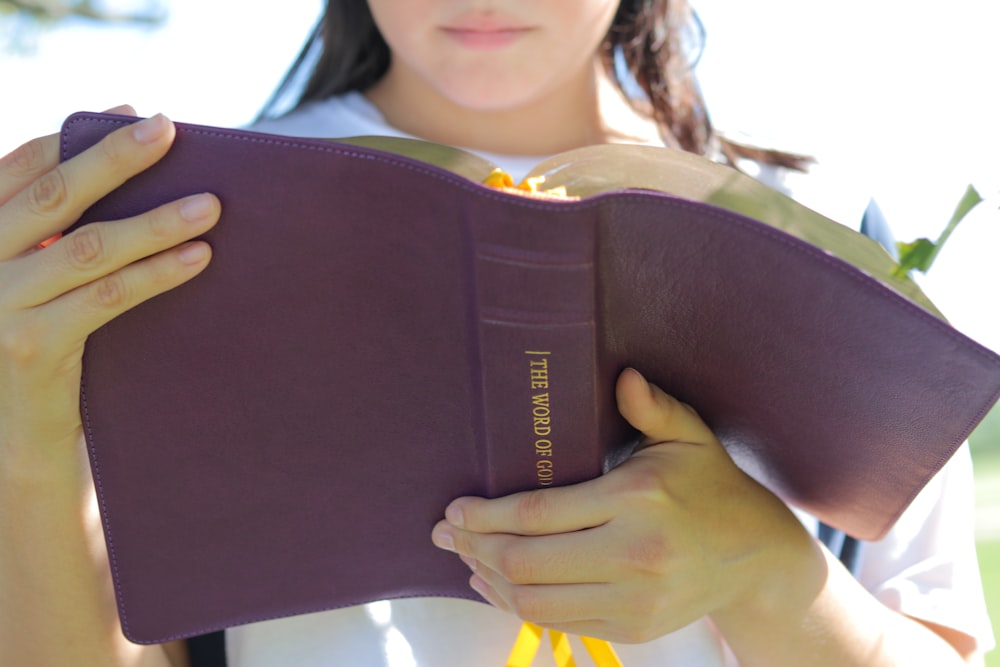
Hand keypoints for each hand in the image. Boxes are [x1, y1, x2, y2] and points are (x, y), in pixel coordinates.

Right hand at [0, 107, 219, 468]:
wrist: (15, 442)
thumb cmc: (41, 354)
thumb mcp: (39, 288)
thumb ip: (63, 241)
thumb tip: (140, 187)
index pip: (21, 169)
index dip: (76, 138)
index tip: (130, 111)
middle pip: (52, 196)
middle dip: (113, 158)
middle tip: (167, 128)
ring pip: (87, 246)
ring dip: (154, 220)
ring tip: (210, 204)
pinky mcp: (31, 346)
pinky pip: (106, 297)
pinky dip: (157, 274)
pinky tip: (198, 258)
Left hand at [431, 368, 820, 643]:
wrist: (758, 559)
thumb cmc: (714, 488)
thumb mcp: (690, 437)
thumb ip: (652, 407)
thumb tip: (621, 374)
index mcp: (638, 500)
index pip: (539, 514)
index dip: (486, 514)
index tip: (456, 507)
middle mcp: (634, 556)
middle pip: (526, 562)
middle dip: (474, 546)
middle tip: (445, 532)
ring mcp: (634, 600)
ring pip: (534, 600)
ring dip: (488, 578)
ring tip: (465, 556)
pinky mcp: (633, 628)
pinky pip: (558, 623)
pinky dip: (517, 606)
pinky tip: (497, 586)